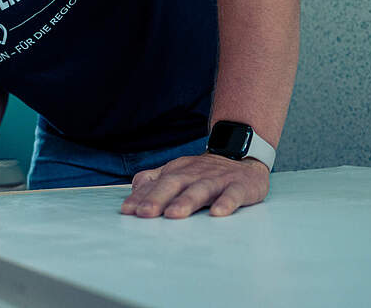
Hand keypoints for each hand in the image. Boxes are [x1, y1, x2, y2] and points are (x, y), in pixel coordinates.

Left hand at [120, 153, 268, 218]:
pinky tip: (218, 213)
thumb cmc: (204, 171)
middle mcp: (194, 174)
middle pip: (173, 184)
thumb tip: (132, 192)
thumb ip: (154, 180)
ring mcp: (217, 180)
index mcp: (177, 172)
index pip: (155, 184)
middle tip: (144, 213)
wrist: (243, 155)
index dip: (141, 197)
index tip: (127, 210)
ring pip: (200, 189)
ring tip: (173, 214)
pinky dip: (226, 203)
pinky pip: (233, 194)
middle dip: (158, 198)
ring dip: (186, 201)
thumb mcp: (177, 171)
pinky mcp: (239, 186)